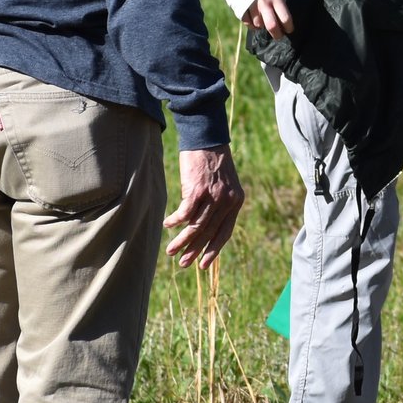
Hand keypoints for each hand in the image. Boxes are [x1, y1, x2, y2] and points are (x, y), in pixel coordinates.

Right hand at [163, 147, 243, 268]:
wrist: (206, 138)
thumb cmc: (212, 160)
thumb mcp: (224, 183)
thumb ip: (219, 203)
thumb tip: (203, 225)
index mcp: (236, 202)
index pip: (225, 233)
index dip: (213, 250)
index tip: (203, 265)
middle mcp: (227, 201)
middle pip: (208, 233)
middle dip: (194, 251)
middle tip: (183, 264)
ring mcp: (212, 197)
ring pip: (195, 227)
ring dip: (182, 241)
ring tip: (171, 251)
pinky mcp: (197, 190)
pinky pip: (184, 214)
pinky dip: (174, 221)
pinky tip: (167, 225)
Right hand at [242, 0, 293, 39]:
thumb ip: (280, 7)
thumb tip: (283, 24)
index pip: (285, 18)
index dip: (289, 27)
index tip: (289, 29)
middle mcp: (264, 2)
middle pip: (272, 26)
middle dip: (277, 34)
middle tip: (279, 35)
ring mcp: (251, 5)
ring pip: (259, 25)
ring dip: (262, 25)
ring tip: (264, 20)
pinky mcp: (241, 8)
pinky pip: (248, 24)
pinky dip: (252, 24)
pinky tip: (255, 19)